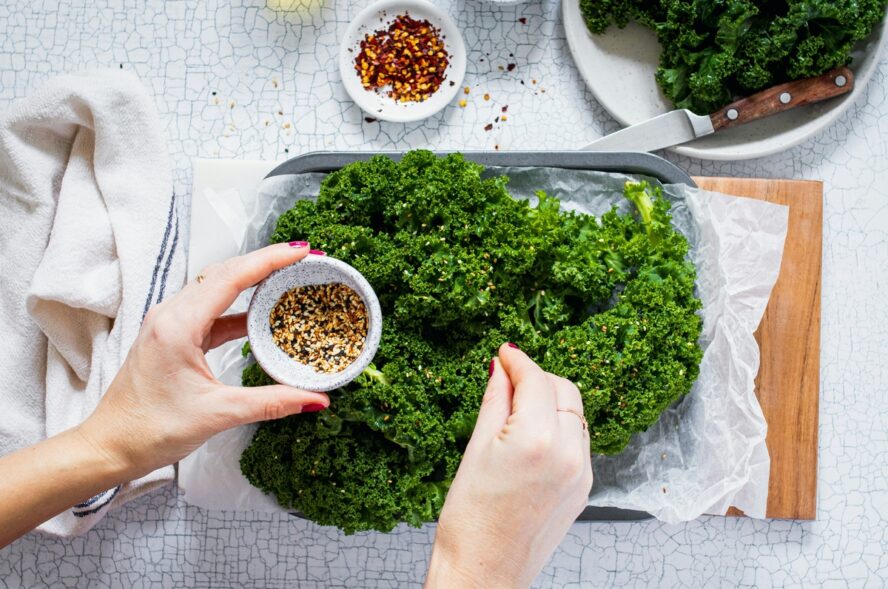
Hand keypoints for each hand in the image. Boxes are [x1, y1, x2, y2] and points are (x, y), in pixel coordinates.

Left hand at [76, 242, 330, 480]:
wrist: (109, 446)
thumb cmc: (148, 429)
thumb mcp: (217, 414)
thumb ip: (270, 403)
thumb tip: (314, 400)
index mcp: (177, 325)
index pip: (232, 277)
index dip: (270, 260)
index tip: (302, 252)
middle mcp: (170, 315)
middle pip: (225, 273)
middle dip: (266, 263)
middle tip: (303, 260)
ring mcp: (170, 324)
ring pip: (217, 289)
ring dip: (252, 281)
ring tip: (288, 279)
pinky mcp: (173, 337)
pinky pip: (212, 311)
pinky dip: (239, 308)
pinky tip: (263, 315)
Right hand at [426, 343, 592, 588]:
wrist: (484, 571)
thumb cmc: (471, 520)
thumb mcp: (476, 449)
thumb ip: (495, 401)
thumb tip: (501, 370)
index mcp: (537, 438)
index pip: (536, 379)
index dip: (518, 361)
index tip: (505, 354)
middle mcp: (568, 452)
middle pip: (563, 390)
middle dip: (537, 380)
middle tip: (508, 381)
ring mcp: (581, 472)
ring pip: (574, 414)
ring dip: (551, 402)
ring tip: (517, 413)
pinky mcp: (584, 488)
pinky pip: (578, 442)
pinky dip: (559, 429)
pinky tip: (532, 439)